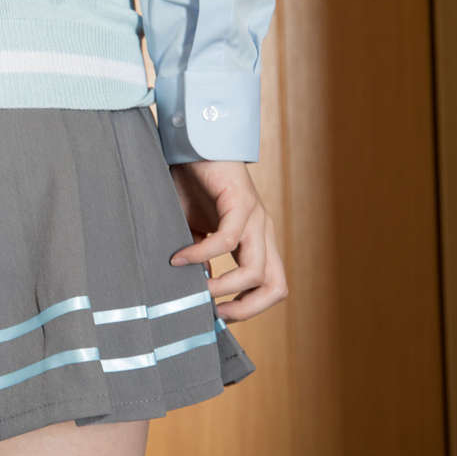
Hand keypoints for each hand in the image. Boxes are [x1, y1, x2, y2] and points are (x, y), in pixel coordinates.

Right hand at [167, 160, 287, 321]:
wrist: (192, 142)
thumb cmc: (192, 183)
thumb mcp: (194, 228)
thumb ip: (199, 255)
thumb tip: (195, 282)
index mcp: (255, 240)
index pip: (271, 286)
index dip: (249, 308)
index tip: (218, 313)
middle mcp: (262, 231)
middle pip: (277, 286)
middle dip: (248, 309)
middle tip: (216, 312)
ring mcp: (255, 217)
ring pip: (256, 271)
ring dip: (225, 288)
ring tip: (197, 289)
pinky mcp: (240, 202)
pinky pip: (227, 240)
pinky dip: (201, 255)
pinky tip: (178, 258)